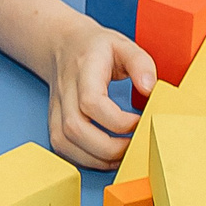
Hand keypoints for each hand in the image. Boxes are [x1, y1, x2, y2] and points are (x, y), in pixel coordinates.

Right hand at [40, 17, 157, 169]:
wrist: (63, 45)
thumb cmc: (96, 48)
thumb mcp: (123, 45)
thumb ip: (140, 63)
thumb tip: (151, 89)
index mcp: (83, 70)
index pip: (91, 102)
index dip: (119, 121)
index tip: (139, 121)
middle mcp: (65, 92)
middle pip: (76, 129)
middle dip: (109, 147)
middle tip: (134, 145)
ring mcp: (55, 109)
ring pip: (66, 143)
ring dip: (97, 158)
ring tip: (123, 154)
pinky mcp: (54, 122)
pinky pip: (63, 149)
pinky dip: (85, 160)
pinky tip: (106, 157)